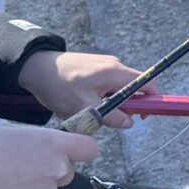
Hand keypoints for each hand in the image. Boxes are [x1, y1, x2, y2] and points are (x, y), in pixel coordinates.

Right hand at [0, 122, 100, 188]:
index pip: (88, 148)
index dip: (81, 150)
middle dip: (52, 171)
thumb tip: (43, 148)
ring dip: (37, 188)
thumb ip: (37, 141)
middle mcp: (57, 169)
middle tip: (26, 168)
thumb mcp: (12, 133)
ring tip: (11, 182)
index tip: (75, 151)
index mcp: (53, 144)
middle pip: (67, 171)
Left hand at [19, 49, 156, 129]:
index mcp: (115, 72)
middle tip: (108, 120)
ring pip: (120, 90)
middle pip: (135, 89)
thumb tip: (129, 122)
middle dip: (126, 108)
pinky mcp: (96, 69)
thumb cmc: (58, 86)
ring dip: (111, 105)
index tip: (144, 117)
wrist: (35, 68)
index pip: (148, 84)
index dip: (153, 101)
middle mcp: (114, 66)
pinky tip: (83, 103)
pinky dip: (102, 99)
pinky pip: (109, 87)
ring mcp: (105, 66)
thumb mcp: (85, 108)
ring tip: (88, 111)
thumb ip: (111, 117)